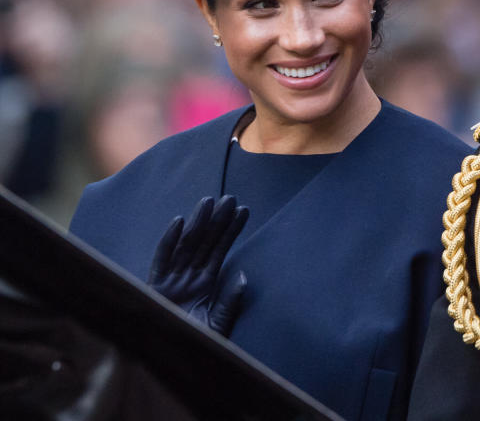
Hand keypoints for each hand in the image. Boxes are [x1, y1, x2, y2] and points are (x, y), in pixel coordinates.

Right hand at [148, 195, 248, 335]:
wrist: (167, 362)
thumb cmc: (194, 345)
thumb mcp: (218, 326)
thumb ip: (230, 302)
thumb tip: (244, 277)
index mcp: (205, 285)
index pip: (220, 251)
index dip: (231, 231)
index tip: (244, 210)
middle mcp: (188, 278)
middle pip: (205, 242)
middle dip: (217, 220)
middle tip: (231, 198)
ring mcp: (171, 280)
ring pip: (186, 245)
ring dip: (198, 223)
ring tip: (210, 202)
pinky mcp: (153, 287)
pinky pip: (161, 260)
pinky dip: (169, 241)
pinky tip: (179, 222)